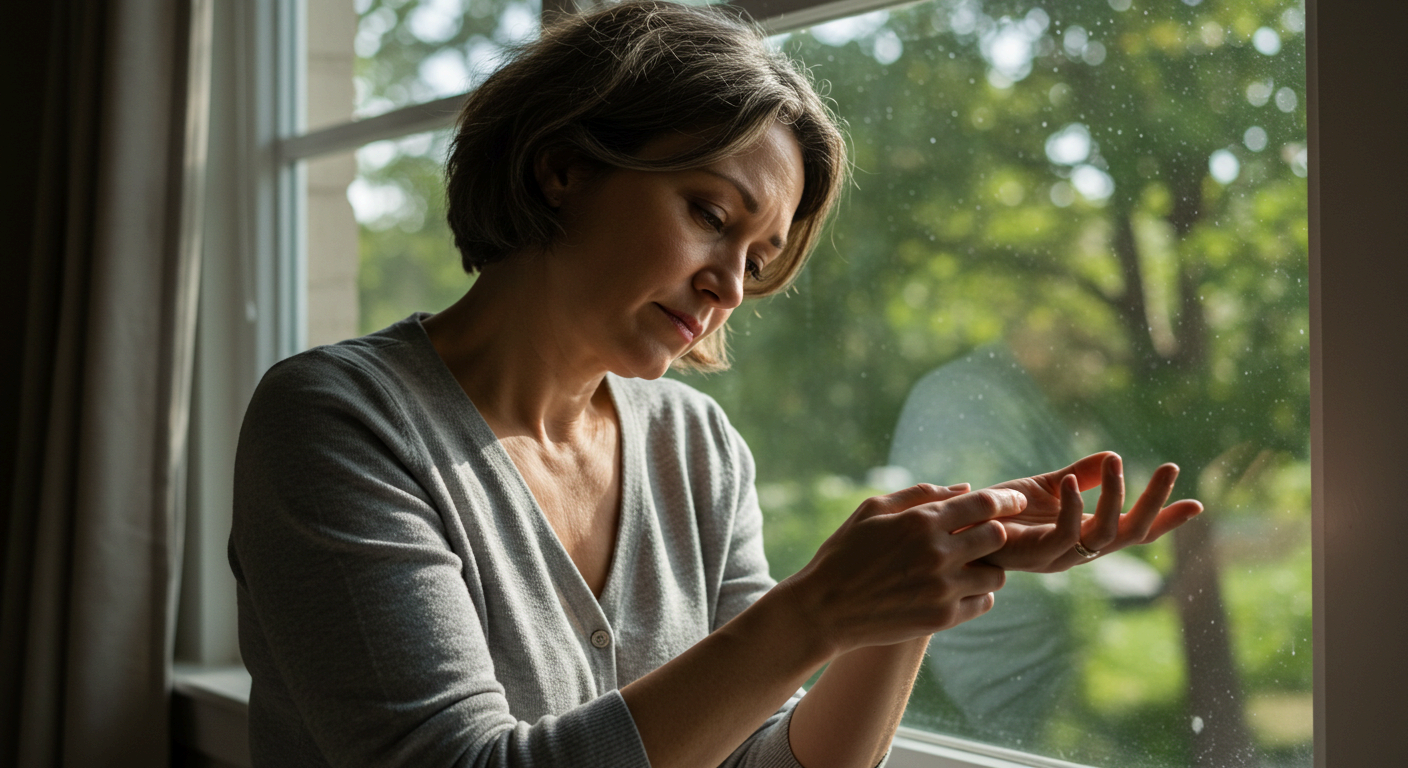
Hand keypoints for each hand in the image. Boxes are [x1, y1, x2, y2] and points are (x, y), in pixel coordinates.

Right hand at [780, 484, 1018, 656]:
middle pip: (997, 536)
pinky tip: (957, 589)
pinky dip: (977, 595)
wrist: (824, 609)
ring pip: (996, 574)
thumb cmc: (844, 553)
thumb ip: (919, 495)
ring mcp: (942, 588)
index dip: (1006, 500)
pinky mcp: (942, 618)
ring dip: (988, 566)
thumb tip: (964, 488)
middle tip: (986, 537)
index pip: (984, 504)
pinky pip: (984, 602)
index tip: (1015, 502)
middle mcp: (937, 553)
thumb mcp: (871, 510)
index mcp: (920, 522)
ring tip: (968, 567)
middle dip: (996, 533)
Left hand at [979, 452, 1202, 572]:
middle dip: (1154, 504)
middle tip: (1170, 469)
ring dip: (1115, 497)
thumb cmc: (999, 510)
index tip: (1198, 504)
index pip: (1134, 530)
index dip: (1165, 519)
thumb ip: (1079, 474)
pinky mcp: (1035, 557)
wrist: (959, 527)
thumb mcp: (1045, 486)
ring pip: (1105, 536)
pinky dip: (1074, 508)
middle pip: (1130, 534)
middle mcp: (1078, 552)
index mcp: (1086, 536)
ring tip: (1117, 462)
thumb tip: (1112, 454)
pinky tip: (1072, 480)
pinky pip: (1066, 536)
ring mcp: (1059, 558)